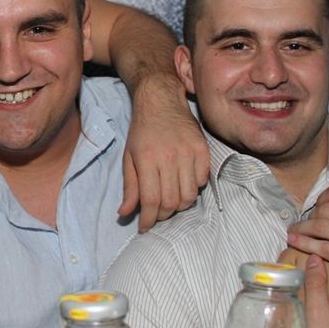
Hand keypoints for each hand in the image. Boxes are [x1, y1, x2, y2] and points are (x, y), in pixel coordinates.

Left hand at [119, 73, 209, 231]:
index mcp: (147, 160)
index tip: (145, 227)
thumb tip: (125, 214)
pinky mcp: (203, 149)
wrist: (161, 100)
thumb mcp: (129, 157)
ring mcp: (189, 152)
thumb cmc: (142, 131)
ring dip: (180, 205)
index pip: (151, 200)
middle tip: (157, 214)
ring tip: (171, 201)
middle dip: (163, 215)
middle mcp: (169, 157)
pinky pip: (203, 181)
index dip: (148, 219)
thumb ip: (130, 187)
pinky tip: (183, 183)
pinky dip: (194, 188)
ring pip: (190, 195)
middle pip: (172, 202)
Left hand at [287, 160, 328, 302]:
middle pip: (324, 208)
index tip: (320, 205)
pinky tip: (295, 243)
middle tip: (307, 220)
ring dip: (302, 229)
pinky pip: (323, 250)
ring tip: (294, 231)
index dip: (323, 197)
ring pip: (320, 228)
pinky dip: (305, 244)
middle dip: (312, 213)